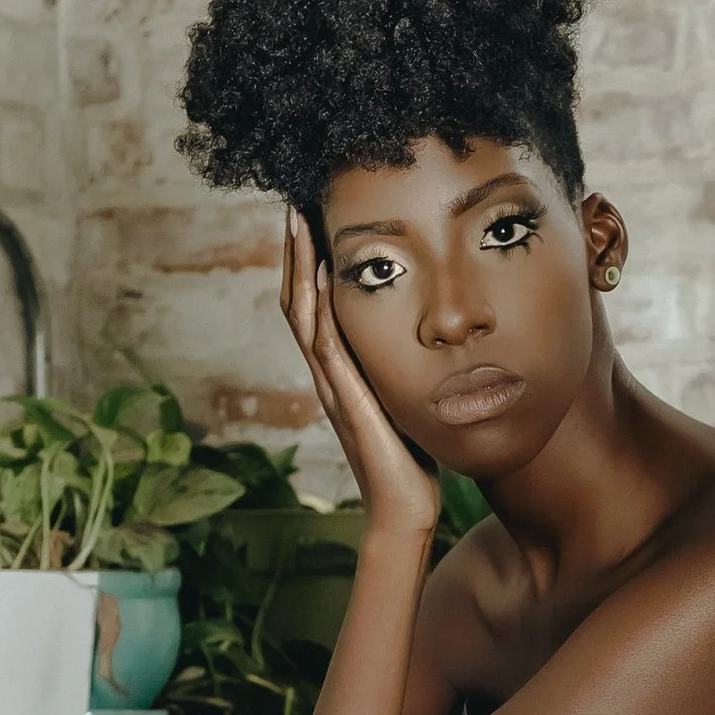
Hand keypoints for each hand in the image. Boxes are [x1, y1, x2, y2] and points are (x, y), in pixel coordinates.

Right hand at [280, 209, 441, 548]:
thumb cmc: (411, 461)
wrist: (405, 510)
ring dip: (297, 265)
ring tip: (296, 221)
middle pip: (296, 300)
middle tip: (292, 204)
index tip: (311, 220)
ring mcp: (331, 386)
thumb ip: (400, 370)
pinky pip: (325, 346)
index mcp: (339, 372)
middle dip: (294, 251)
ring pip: (302, 315)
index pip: (313, 306)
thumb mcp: (405, 400)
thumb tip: (422, 339)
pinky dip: (317, 307)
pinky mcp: (345, 400)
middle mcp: (327, 374)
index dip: (307, 264)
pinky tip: (318, 274)